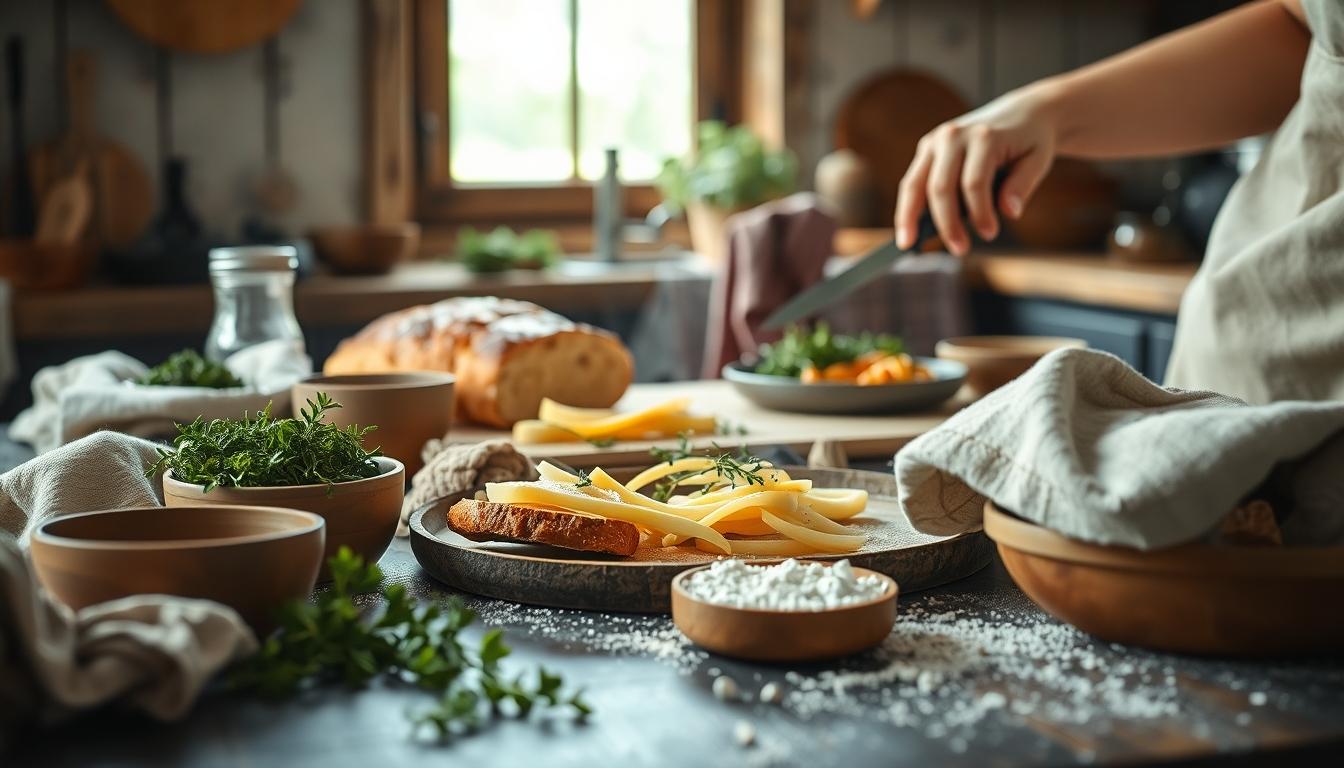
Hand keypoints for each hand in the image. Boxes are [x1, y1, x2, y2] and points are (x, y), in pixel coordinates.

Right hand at [895, 86, 1059, 254]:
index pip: (974, 182)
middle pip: (940, 186)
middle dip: (947, 222)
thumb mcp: (1039, 160)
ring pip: (915, 183)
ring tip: (907, 244)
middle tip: (960, 249)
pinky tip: (906, 230)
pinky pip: (912, 182)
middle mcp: (953, 135)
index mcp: (983, 136)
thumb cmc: (1031, 141)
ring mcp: (935, 140)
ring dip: (909, 217)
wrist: (1021, 113)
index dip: (980, 212)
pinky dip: (907, 207)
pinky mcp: (927, 148)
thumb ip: (1023, 185)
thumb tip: (1009, 212)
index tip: (990, 234)